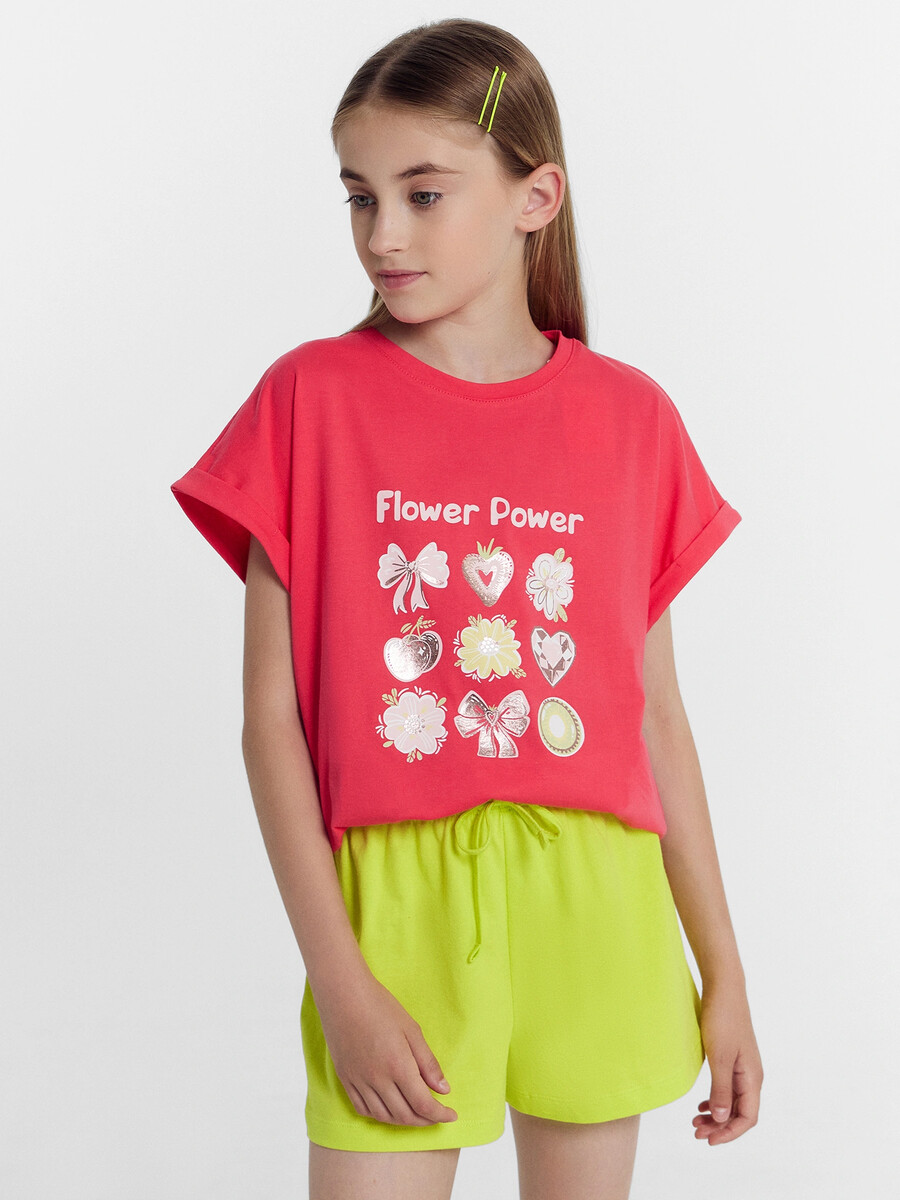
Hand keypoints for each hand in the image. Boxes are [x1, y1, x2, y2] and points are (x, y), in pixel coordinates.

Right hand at [314, 971, 458, 1126]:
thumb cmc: (381, 1007)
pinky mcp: (344, 1078)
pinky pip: (362, 1109)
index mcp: (398, 1066)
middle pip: (405, 1115)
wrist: (343, 995)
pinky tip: (389, 1109)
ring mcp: (358, 1081)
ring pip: (383, 1116)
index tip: (452, 1115)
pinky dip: (379, 1115)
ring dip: (403, 1121)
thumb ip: (428, 1063)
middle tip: (437, 1116)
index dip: (440, 1115)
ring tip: (417, 1114)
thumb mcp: (411, 1030)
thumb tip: (444, 1090)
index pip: (423, 1104)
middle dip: (425, 1120)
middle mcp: (377, 1079)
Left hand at [693, 980, 762, 1144]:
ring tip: (695, 1122)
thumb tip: (721, 1119)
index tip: (708, 1140)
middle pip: (739, 1113)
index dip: (729, 1133)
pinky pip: (727, 1088)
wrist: (724, 988)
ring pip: (732, 1101)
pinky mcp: (732, 1058)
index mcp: (752, 1078)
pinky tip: (701, 1104)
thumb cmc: (723, 1019)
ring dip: (716, 1115)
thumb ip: (721, 1089)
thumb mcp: (719, 1056)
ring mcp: (742, 1067)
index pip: (747, 1118)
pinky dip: (715, 1100)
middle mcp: (751, 1076)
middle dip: (719, 1127)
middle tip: (695, 1132)